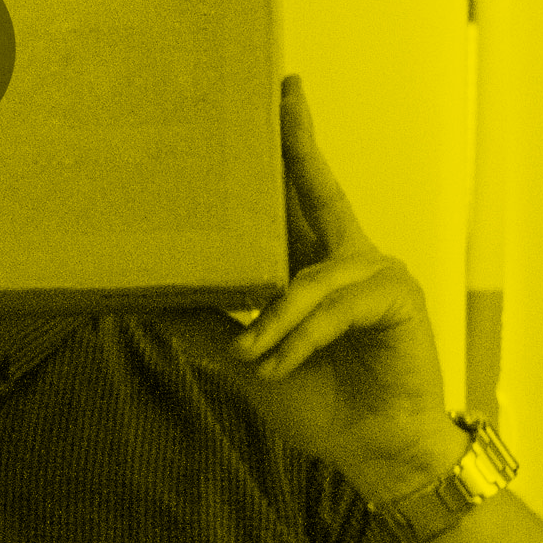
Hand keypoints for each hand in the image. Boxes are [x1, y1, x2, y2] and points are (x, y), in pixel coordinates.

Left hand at [177, 76, 458, 505]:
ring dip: (274, 319)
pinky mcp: (399, 300)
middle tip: (284, 94)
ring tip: (251, 356)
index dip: (294, 142)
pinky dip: (301, 338)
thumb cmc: (321, 403)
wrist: (374, 452)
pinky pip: (334, 308)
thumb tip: (143, 300)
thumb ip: (204, 326)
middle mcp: (350, 258)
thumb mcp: (247, 361)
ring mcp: (377, 276)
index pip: (302, 192)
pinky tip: (280, 364)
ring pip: (310, 277)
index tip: (283, 90)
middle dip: (300, 143)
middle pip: (321, 189)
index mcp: (319, 266)